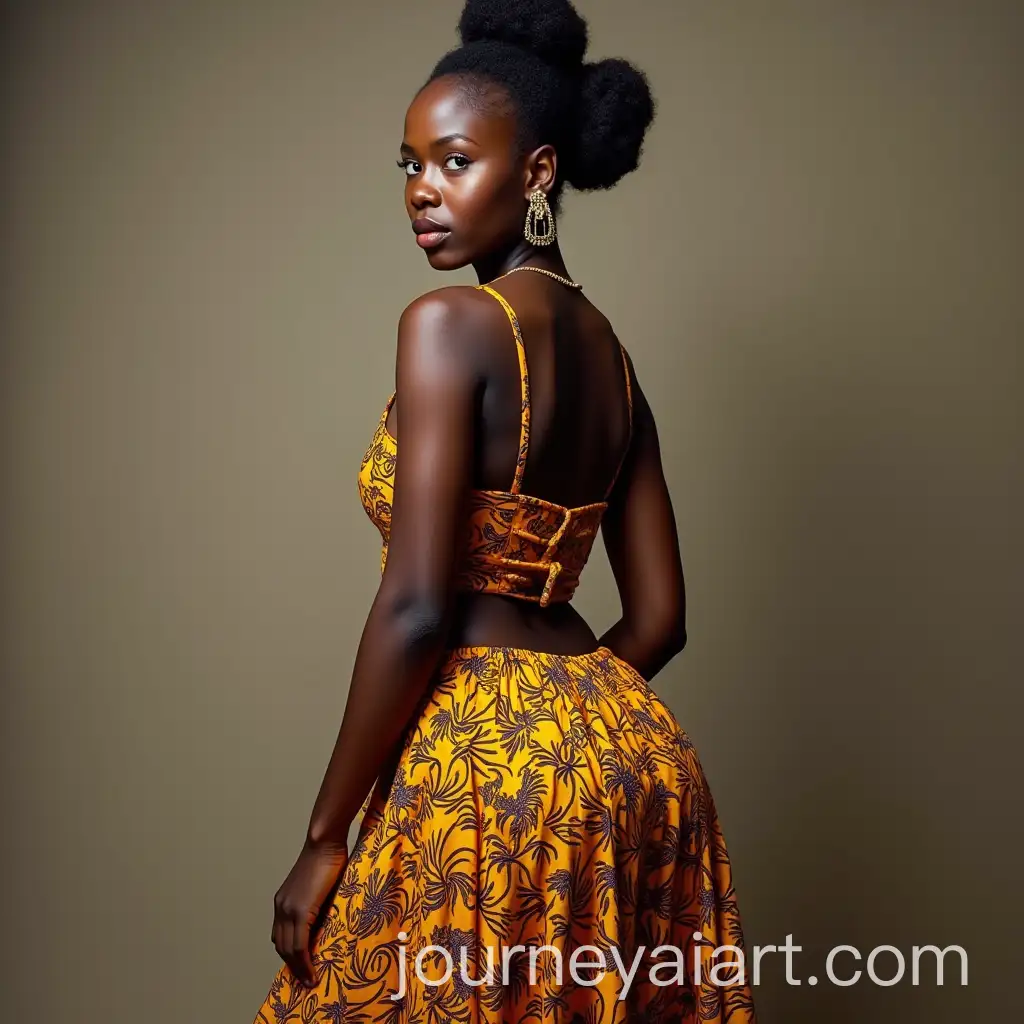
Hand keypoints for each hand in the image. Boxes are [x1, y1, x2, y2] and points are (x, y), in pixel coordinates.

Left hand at [271, 839, 348, 986]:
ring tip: (309, 981)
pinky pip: (299, 944)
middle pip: (281, 946)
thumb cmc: (328, 858)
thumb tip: (326, 922)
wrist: (324, 841)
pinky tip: (312, 971)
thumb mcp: (319, 887)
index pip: (281, 936)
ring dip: (298, 968)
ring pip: (288, 949)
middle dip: (293, 967)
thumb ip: (317, 905)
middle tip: (305, 981)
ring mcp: (288, 909)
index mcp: (283, 901)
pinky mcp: (299, 910)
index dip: (289, 954)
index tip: (300, 968)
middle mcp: (281, 907)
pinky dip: (303, 961)